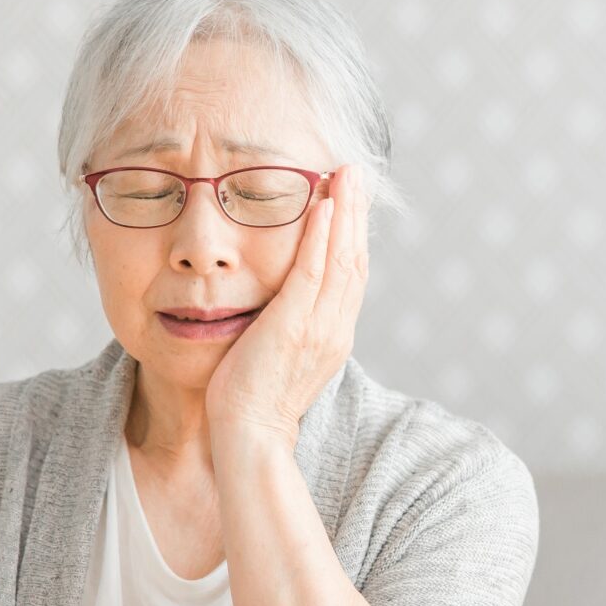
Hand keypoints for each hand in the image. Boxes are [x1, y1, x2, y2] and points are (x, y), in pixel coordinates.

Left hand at [205, 162, 369, 447]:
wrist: (249, 434)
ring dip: (345, 212)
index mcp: (335, 334)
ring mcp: (319, 327)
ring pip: (342, 259)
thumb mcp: (281, 355)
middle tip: (355, 171)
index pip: (352, 274)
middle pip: (355, 259)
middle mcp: (336, 328)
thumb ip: (291, 325)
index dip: (353, 234)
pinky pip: (313, 272)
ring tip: (345, 175)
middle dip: (357, 213)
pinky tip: (322, 206)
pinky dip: (320, 238)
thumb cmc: (252, 399)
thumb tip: (282, 301)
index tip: (349, 199)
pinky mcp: (294, 326)